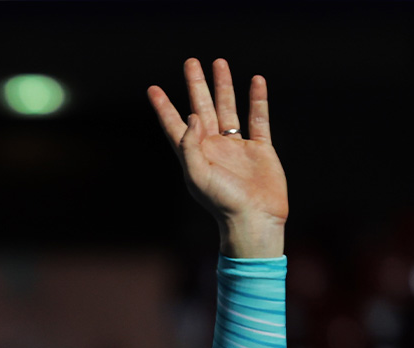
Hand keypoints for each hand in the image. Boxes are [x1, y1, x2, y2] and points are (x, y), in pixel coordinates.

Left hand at [147, 58, 287, 258]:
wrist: (255, 219)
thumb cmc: (222, 202)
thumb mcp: (197, 175)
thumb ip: (190, 145)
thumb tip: (193, 115)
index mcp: (195, 154)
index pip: (175, 125)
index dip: (164, 107)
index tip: (153, 89)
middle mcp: (213, 147)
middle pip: (202, 108)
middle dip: (196, 85)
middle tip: (190, 62)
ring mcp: (237, 146)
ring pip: (228, 108)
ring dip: (223, 86)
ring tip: (219, 62)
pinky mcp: (260, 149)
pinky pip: (259, 118)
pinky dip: (258, 100)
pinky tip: (256, 81)